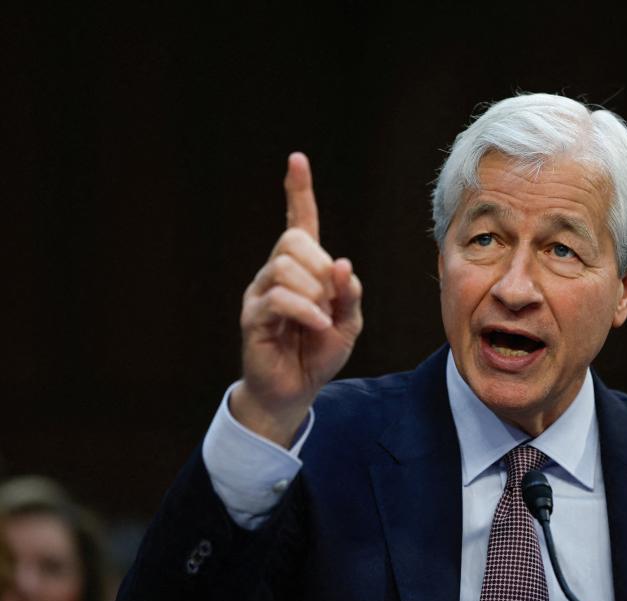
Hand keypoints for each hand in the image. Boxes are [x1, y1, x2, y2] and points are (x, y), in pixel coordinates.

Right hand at [231, 152, 362, 445]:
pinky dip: (304, 310)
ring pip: (285, 267)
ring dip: (313, 293)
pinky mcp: (253, 316)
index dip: (298, 192)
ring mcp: (261, 292)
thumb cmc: (319, 352)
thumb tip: (341, 263)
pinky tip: (316, 326)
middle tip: (329, 302)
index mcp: (302, 269)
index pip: (299, 221)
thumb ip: (348, 293)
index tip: (297, 160)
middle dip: (319, 268)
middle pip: (293, 241)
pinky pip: (278, 298)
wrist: (295, 390)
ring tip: (319, 320)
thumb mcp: (348, 322)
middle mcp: (276, 273)